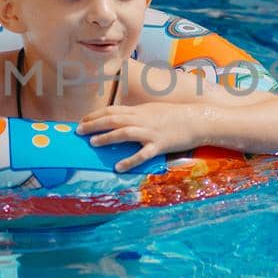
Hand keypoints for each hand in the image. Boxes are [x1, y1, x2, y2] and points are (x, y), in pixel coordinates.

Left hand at [77, 103, 207, 172]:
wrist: (199, 120)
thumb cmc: (176, 116)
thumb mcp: (154, 110)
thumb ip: (138, 114)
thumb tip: (123, 119)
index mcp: (140, 110)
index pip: (112, 110)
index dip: (95, 115)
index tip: (83, 120)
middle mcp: (142, 119)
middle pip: (113, 119)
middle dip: (94, 124)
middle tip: (78, 131)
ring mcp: (151, 132)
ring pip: (124, 132)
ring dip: (106, 137)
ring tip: (92, 143)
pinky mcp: (160, 145)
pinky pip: (142, 154)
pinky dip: (129, 160)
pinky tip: (118, 167)